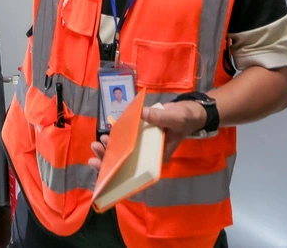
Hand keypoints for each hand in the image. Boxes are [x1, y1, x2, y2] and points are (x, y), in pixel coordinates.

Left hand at [87, 102, 206, 170]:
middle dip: (108, 160)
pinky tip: (105, 135)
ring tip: (98, 143)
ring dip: (108, 149)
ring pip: (123, 152)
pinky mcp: (139, 135)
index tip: (105, 171)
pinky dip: (115, 139)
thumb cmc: (185, 119)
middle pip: (126, 163)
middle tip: (96, 150)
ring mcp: (143, 146)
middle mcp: (148, 155)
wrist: (189, 111)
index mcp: (157, 158)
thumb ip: (160, 117)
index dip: (119, 174)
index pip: (136, 172)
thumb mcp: (176, 118)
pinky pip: (125, 140)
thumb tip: (142, 113)